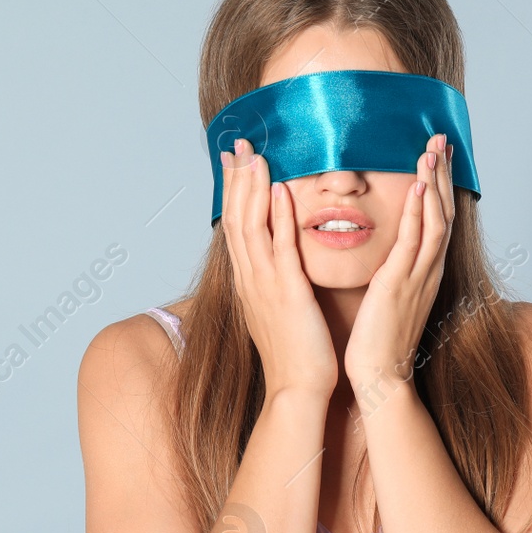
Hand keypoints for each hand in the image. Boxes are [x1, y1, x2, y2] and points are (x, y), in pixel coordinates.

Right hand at [220, 138, 337, 396]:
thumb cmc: (295, 354)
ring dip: (252, 187)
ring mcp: (265, 284)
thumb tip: (280, 259)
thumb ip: (277, 280)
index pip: (235, 226)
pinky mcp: (287, 292)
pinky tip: (280, 190)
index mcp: (248, 281)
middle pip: (236, 218)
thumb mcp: (279, 309)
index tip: (234, 161)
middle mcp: (250, 278)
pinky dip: (277, 216)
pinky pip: (280, 247)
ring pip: (251, 225)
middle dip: (236, 179)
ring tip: (255, 155)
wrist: (297, 388)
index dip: (233, 191)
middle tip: (237, 143)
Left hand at [343, 133, 454, 393]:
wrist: (378, 379)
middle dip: (443, 173)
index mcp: (423, 273)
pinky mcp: (400, 285)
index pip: (436, 219)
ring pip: (435, 219)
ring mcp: (418, 277)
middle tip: (441, 138)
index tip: (436, 155)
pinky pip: (415, 242)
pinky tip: (419, 187)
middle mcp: (427, 271)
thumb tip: (383, 257)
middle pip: (443, 211)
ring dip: (435, 182)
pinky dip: (420, 212)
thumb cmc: (377, 344)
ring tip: (432, 150)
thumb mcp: (387, 299)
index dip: (438, 185)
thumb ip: (389, 274)